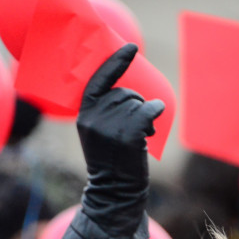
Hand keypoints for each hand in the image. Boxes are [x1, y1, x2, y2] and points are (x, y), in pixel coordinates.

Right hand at [77, 43, 165, 238]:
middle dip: (135, 105)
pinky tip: (152, 128)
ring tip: (141, 136)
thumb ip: (104, 112)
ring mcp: (110, 126)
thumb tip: (126, 92)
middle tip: (135, 128)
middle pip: (123, 93)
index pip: (98, 81)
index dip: (115, 62)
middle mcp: (94, 118)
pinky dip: (155, 113)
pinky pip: (148, 110)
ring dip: (145, 116)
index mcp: (84, 115)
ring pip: (137, 103)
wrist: (114, 192)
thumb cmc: (111, 162)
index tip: (132, 47)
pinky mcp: (128, 134)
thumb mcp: (98, 134)